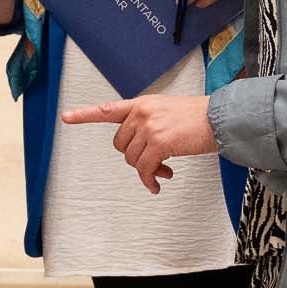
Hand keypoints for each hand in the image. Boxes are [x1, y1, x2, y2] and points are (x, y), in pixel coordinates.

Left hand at [61, 95, 216, 193]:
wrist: (220, 117)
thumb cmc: (198, 117)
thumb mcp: (167, 110)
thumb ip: (148, 122)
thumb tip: (138, 149)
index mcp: (142, 104)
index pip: (108, 109)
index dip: (85, 114)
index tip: (66, 116)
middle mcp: (142, 113)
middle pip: (120, 145)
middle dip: (134, 157)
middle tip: (154, 163)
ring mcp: (150, 127)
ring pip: (132, 159)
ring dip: (146, 170)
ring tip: (164, 170)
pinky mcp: (160, 143)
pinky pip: (145, 169)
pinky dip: (150, 180)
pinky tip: (158, 183)